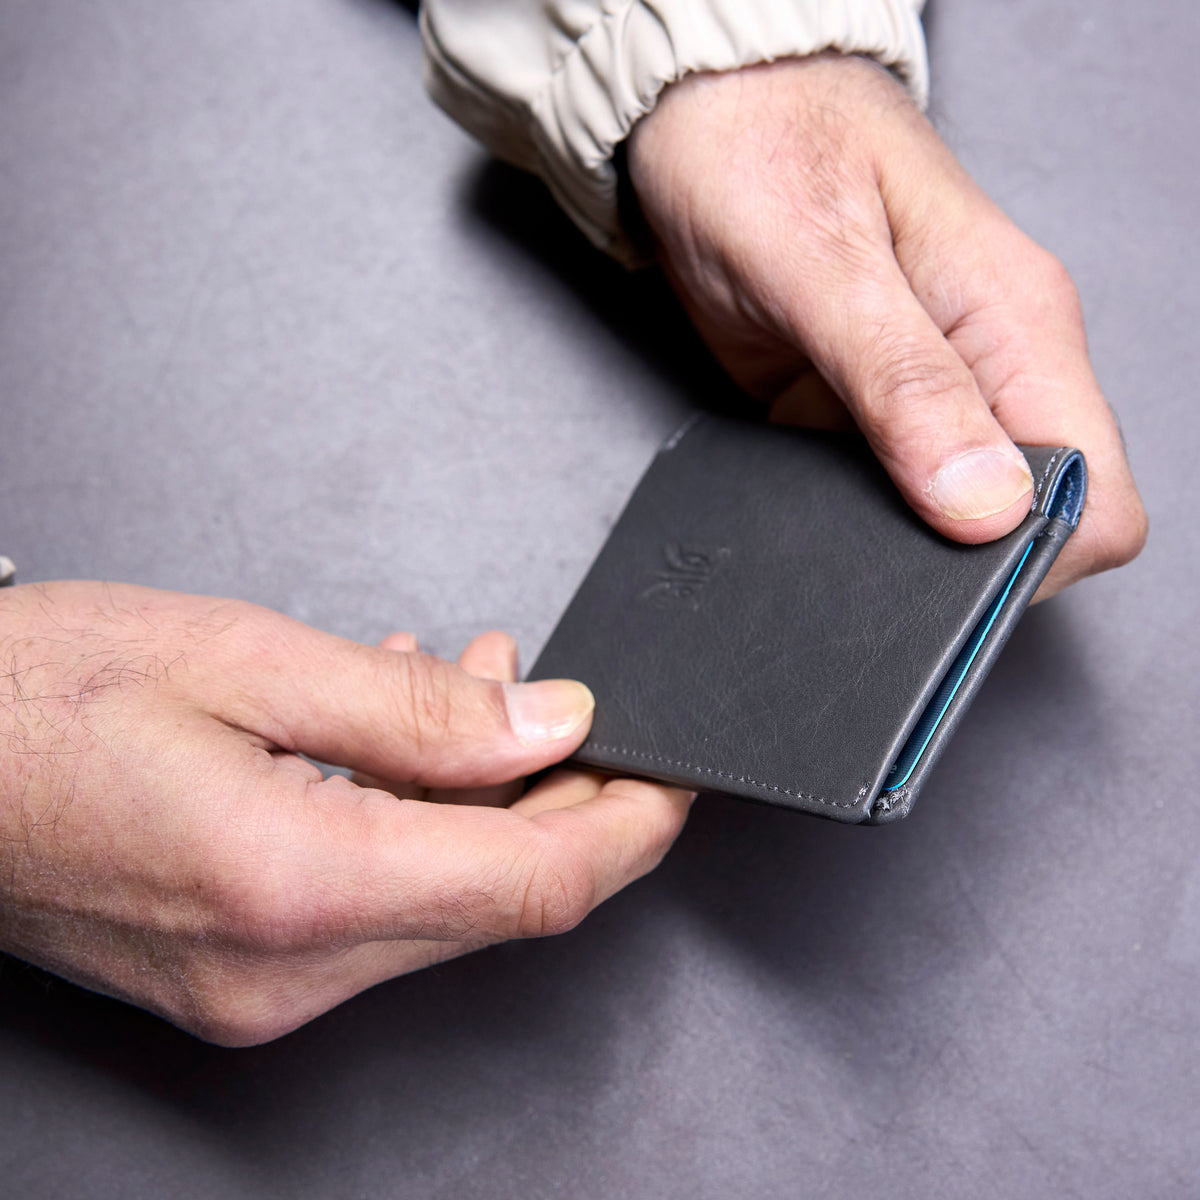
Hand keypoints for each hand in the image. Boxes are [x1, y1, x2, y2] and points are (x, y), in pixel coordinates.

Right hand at [0, 582, 691, 1044]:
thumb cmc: (40, 697)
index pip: (534, 883)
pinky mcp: (240, 974)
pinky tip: (405, 747)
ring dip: (489, 802)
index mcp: (296, 884)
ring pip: (446, 902)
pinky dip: (421, 824)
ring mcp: (260, 988)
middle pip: (503, 901)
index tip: (675, 776)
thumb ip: (417, 709)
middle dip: (567, 803)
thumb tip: (547, 726)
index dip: (629, 827)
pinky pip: (380, 906)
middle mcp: (285, 969)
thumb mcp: (248, 660)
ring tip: (480, 691)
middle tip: (575, 707)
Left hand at [628, 54, 1146, 597]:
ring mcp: (923, 393)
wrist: (699, 118)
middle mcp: (986, 367)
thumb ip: (906, 381)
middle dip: (959, 558)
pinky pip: (874, 493)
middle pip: (1026, 519)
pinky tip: (800, 490)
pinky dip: (844, 511)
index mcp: (1017, 325)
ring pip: (947, 516)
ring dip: (894, 537)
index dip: (1036, 551)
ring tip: (825, 509)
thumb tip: (985, 502)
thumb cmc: (762, 150)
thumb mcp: (825, 265)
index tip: (949, 566)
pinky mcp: (862, 410)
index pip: (1094, 491)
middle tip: (872, 543)